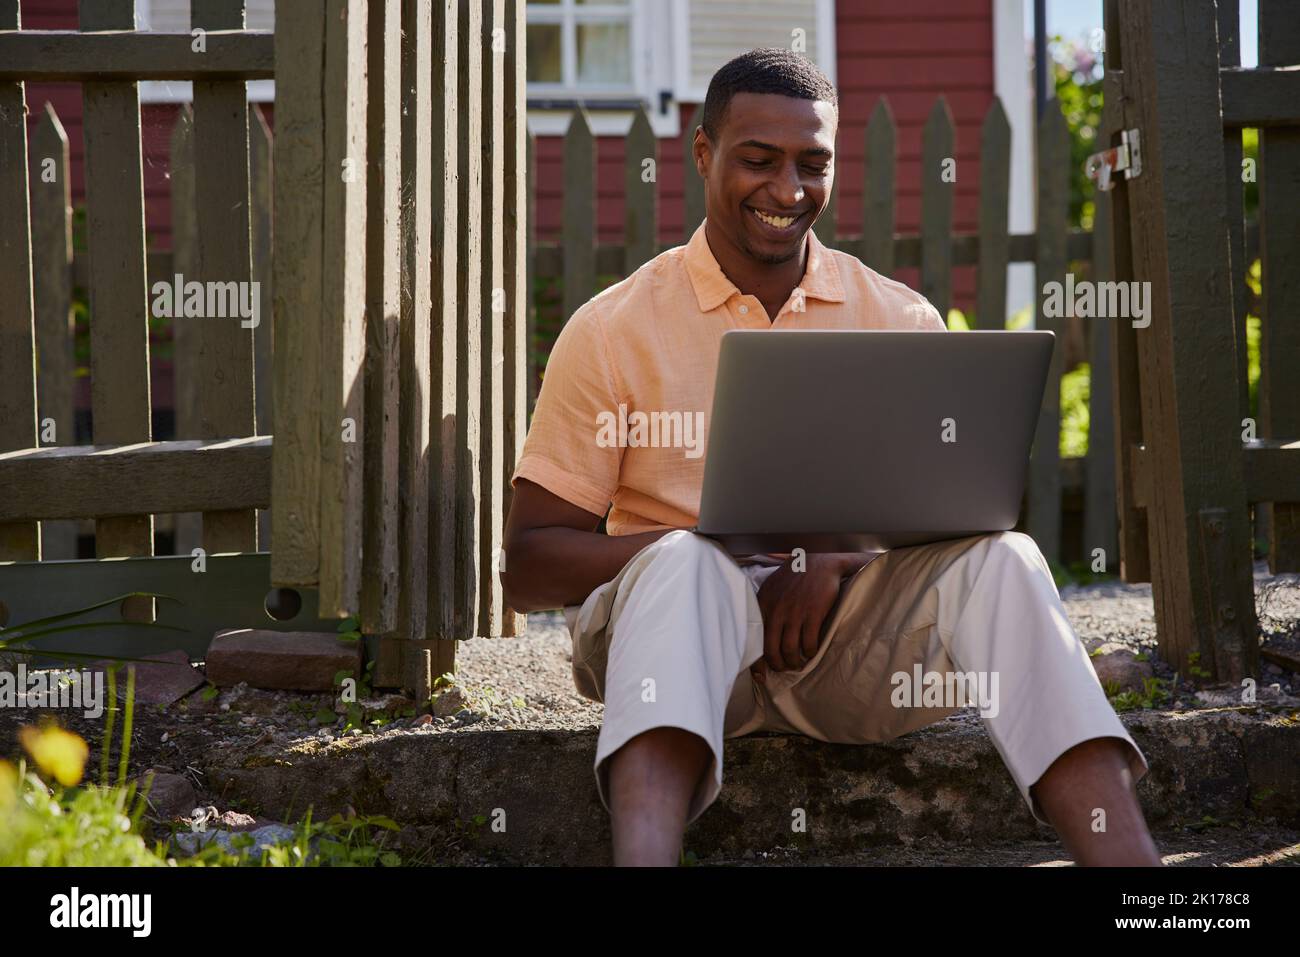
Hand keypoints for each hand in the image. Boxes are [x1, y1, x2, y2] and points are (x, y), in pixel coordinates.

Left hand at [751, 553, 865, 680]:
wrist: (819, 562)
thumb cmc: (794, 577)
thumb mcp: (771, 589)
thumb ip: (764, 609)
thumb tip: (757, 634)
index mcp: (763, 604)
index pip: (754, 640)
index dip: (757, 663)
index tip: (761, 676)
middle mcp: (776, 610)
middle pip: (772, 650)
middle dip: (777, 665)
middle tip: (783, 668)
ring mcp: (794, 612)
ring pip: (790, 650)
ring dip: (794, 661)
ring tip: (797, 663)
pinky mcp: (813, 614)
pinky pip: (809, 643)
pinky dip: (810, 652)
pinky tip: (811, 652)